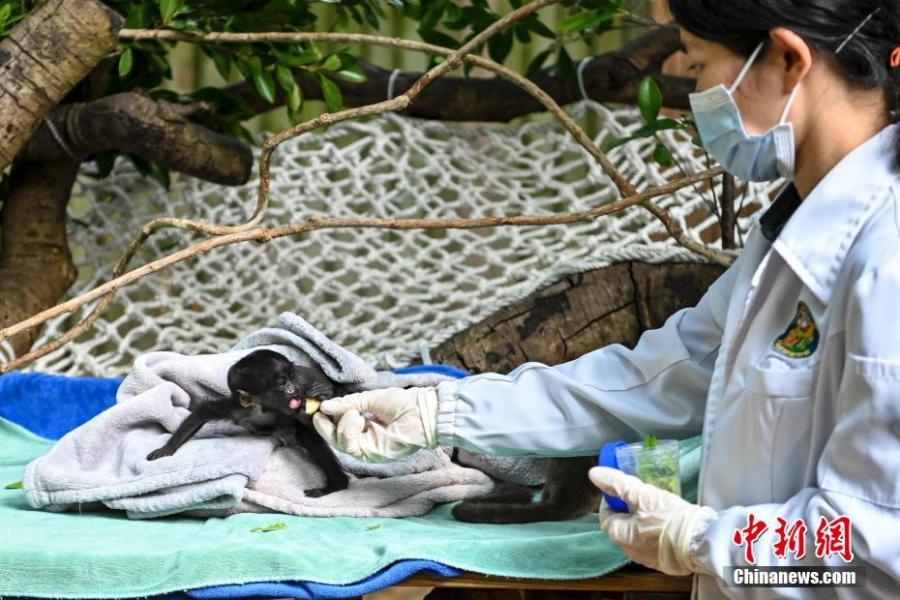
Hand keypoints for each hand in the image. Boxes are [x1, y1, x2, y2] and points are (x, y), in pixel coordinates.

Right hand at [312, 387, 438, 461]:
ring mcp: (368, 449)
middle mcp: (364, 440)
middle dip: (325, 426)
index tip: (319, 408)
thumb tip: (324, 406)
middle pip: (335, 440)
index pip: (338, 428)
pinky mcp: (373, 455)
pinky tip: (358, 418)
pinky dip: (348, 431)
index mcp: (364, 427)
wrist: (422, 410)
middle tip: (322, 413)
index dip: (326, 421)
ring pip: (340, 444)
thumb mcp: (369, 398)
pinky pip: (351, 447)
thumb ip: (347, 404)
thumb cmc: (403, 403)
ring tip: (354, 413)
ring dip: (341, 426)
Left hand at [589, 466, 716, 575]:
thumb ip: (617, 483)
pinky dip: (654, 532)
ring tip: (656, 507)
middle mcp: (629, 551)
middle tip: (642, 496)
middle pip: (621, 526)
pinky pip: (652, 544)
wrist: (701, 542)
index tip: (621, 489)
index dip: (611, 500)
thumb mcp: (642, 494)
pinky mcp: (664, 562)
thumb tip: (594, 474)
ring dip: (641, 521)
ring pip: (637, 535)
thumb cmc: (669, 517)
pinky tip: (667, 522)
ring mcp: (647, 559)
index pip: (605, 516)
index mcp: (620, 535)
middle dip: (627, 510)